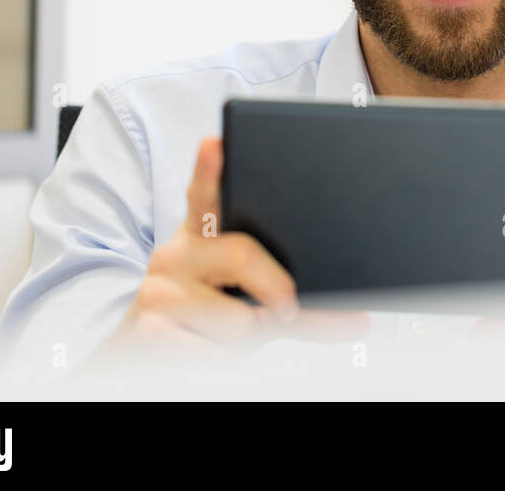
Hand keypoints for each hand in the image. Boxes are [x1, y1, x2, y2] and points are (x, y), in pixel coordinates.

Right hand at [95, 138, 365, 362]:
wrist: (145, 355)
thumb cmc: (209, 317)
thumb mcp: (253, 304)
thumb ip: (303, 308)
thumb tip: (360, 320)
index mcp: (204, 233)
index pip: (207, 194)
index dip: (211, 169)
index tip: (216, 144)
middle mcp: (177, 252)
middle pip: (242, 254)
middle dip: (275, 289)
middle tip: (282, 309)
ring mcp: (156, 288)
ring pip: (233, 316)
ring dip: (245, 338)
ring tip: (226, 334)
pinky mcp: (144, 329)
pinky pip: (209, 351)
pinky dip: (220, 361)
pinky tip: (203, 352)